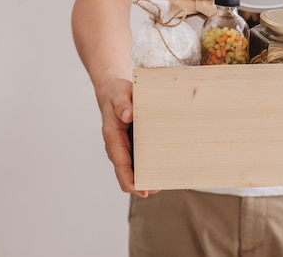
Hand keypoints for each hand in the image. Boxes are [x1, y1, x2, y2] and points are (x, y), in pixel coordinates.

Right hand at [96, 78, 158, 197]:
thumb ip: (123, 104)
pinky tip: (166, 166)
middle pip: (129, 174)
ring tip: (169, 179)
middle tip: (164, 186)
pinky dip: (151, 165)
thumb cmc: (118, 93)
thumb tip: (128, 115)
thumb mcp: (121, 94)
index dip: (131, 181)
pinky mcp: (132, 145)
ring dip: (149, 176)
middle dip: (144, 183)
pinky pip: (140, 160)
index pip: (121, 166)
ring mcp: (125, 148)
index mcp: (113, 138)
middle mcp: (118, 147)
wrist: (114, 91)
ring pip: (135, 169)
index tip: (143, 191)